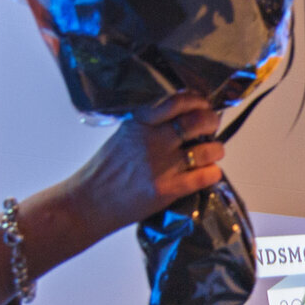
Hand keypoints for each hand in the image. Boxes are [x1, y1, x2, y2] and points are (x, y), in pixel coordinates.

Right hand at [65, 91, 224, 233]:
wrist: (88, 203)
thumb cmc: (105, 170)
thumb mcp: (124, 134)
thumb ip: (149, 124)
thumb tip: (181, 117)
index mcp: (141, 122)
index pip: (178, 101)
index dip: (197, 102)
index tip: (202, 106)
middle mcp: (153, 139)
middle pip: (199, 122)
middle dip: (212, 123)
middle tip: (211, 128)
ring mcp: (162, 165)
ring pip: (208, 150)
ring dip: (216, 150)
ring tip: (213, 153)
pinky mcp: (167, 189)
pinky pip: (204, 176)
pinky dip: (213, 173)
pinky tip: (210, 173)